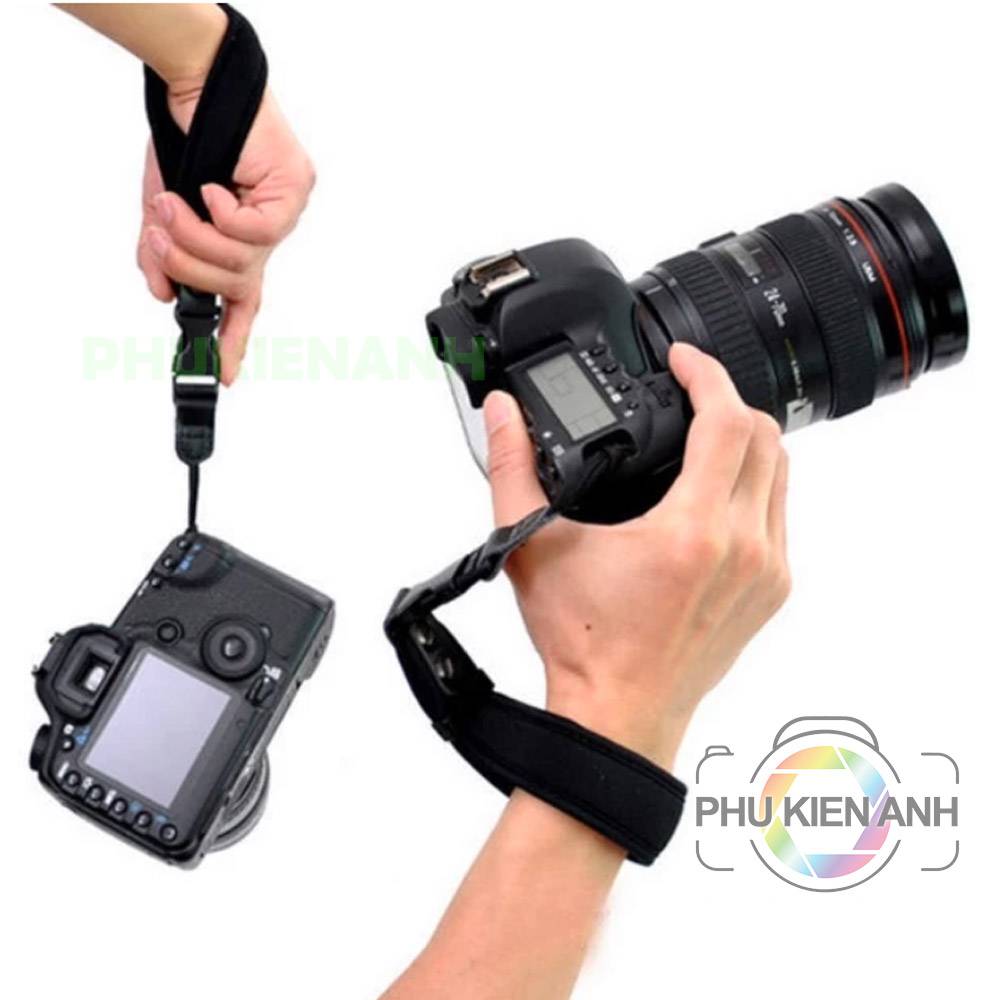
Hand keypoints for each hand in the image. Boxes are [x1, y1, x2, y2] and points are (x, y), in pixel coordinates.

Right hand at [138, 84, 314, 383]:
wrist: (196, 84)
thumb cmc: (187, 140)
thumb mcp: (163, 209)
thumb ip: (161, 253)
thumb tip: (161, 292)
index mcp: (242, 240)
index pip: (244, 300)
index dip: (235, 339)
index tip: (225, 374)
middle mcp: (268, 231)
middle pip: (236, 283)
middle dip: (189, 265)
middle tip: (157, 234)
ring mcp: (286, 211)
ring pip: (243, 260)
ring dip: (195, 237)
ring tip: (171, 205)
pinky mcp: (294, 189)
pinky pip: (257, 229)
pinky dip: (224, 213)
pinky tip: (213, 187)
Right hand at [484, 342, 790, 769]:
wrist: (619, 713)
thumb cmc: (583, 642)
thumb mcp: (531, 546)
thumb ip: (511, 469)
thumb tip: (500, 414)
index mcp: (691, 531)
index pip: (726, 420)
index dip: (706, 374)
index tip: (682, 360)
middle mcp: (743, 548)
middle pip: (766, 437)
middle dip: (728, 400)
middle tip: (689, 392)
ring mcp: (767, 571)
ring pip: (781, 474)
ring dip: (748, 441)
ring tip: (705, 433)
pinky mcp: (773, 592)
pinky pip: (779, 515)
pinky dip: (755, 486)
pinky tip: (716, 490)